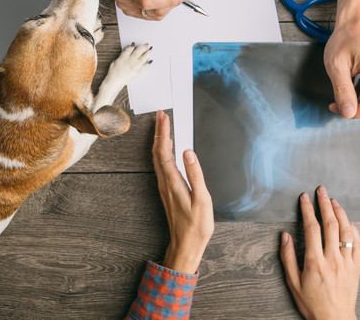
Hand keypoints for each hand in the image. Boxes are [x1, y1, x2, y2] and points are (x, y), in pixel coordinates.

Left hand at [152, 110, 213, 273]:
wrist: (186, 245)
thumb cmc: (196, 225)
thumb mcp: (202, 199)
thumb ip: (195, 174)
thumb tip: (188, 152)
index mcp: (173, 182)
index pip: (164, 151)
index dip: (163, 132)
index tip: (163, 117)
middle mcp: (164, 182)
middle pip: (157, 152)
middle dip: (159, 132)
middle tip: (161, 115)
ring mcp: (164, 187)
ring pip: (157, 158)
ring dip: (159, 141)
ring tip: (163, 127)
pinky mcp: (167, 190)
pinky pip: (160, 166)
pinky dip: (162, 152)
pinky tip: (166, 150)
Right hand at [280, 186, 359, 319]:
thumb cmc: (312, 303)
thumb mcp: (293, 282)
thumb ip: (288, 257)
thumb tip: (285, 235)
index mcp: (315, 261)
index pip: (311, 228)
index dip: (307, 210)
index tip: (304, 197)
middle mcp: (333, 259)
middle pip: (330, 224)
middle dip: (324, 204)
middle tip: (321, 190)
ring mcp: (347, 262)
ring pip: (346, 231)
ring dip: (340, 213)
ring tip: (334, 201)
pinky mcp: (356, 267)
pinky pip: (358, 244)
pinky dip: (354, 230)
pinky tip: (349, 222)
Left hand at [326, 0, 359, 118]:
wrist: (358, 23)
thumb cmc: (346, 38)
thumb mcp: (337, 66)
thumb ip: (343, 91)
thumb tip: (348, 114)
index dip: (351, 112)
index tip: (334, 105)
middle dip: (352, 107)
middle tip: (335, 97)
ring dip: (355, 101)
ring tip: (344, 84)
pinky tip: (352, 83)